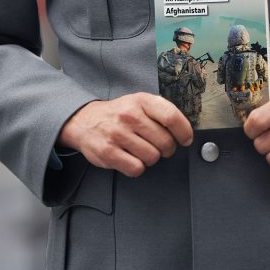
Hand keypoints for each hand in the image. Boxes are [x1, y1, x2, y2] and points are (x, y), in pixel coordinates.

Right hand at [57, 93, 192, 177]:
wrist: (84, 121)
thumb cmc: (119, 114)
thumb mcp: (139, 102)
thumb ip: (161, 112)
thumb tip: (185, 131)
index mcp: (141, 101)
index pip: (172, 117)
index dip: (184, 132)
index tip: (185, 139)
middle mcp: (129, 115)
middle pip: (165, 142)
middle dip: (167, 149)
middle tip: (160, 147)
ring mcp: (118, 134)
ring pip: (152, 157)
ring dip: (151, 158)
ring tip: (142, 150)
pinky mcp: (108, 152)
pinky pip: (136, 169)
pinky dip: (137, 167)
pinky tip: (131, 158)